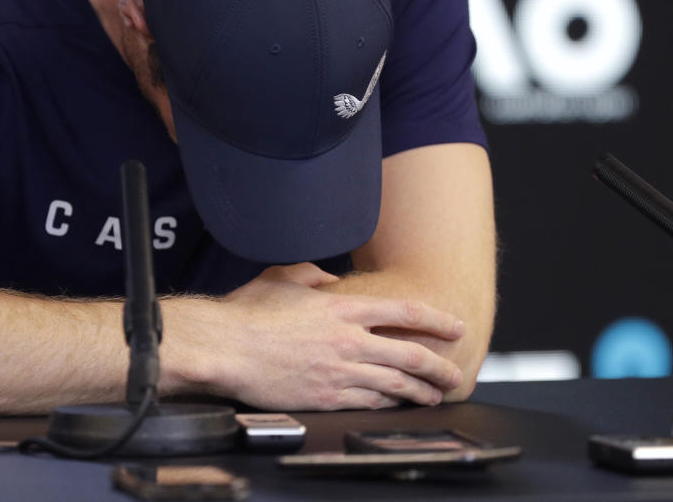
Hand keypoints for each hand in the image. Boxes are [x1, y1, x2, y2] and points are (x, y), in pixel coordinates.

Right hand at [210, 263, 464, 409]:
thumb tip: (330, 281)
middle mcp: (348, 339)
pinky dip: (388, 403)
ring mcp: (339, 371)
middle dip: (440, 366)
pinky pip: (369, 402)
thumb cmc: (247, 313)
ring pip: (395, 384)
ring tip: (435, 394)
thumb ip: (313, 276)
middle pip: (411, 354)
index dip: (437, 320)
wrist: (225, 348)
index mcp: (341, 307)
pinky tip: (397, 404)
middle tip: (455, 372)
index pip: (405, 312)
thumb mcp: (282, 278)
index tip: (455, 328)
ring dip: (421, 390)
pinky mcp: (326, 397)